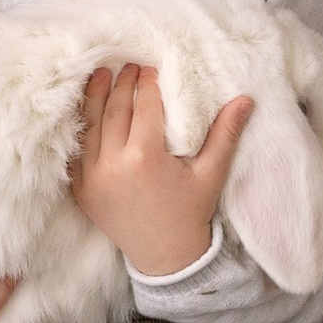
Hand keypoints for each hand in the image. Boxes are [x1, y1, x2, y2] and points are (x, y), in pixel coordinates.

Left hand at [71, 60, 252, 281]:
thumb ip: (226, 134)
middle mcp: (113, 165)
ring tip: (100, 74)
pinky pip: (77, 151)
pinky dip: (80, 128)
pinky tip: (86, 110)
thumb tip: (246, 99)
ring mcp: (92, 178)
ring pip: (90, 126)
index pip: (144, 108)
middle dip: (121, 84)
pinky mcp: (81, 190)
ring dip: (94, 97)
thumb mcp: (211, 174)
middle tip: (127, 65)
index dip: (147, 85)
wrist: (166, 257)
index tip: (150, 67)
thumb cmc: (190, 213)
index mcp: (145, 157)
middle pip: (114, 111)